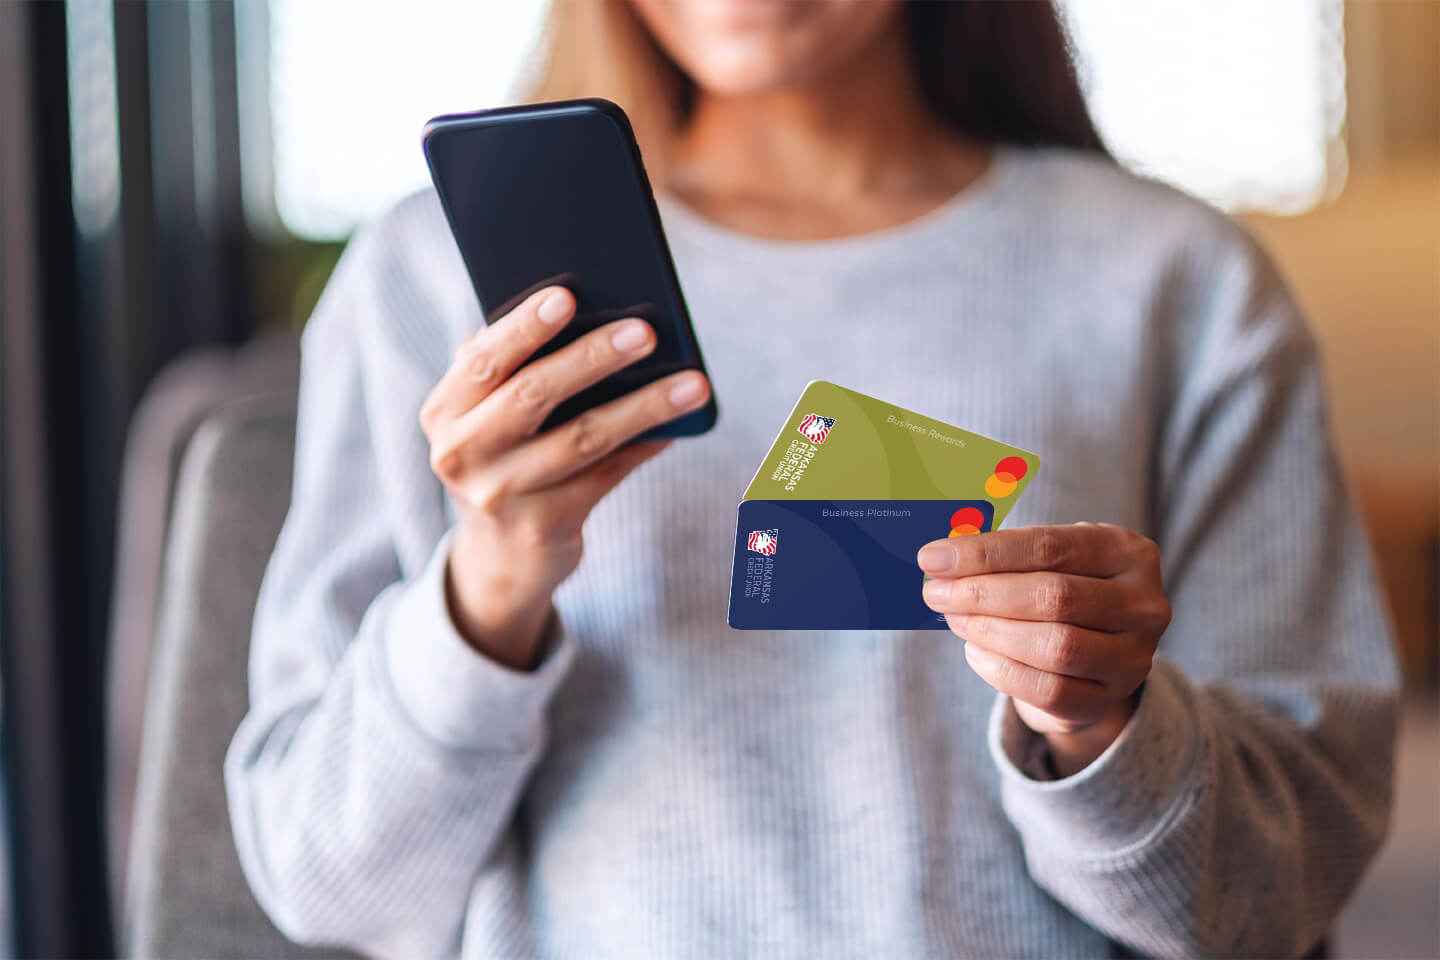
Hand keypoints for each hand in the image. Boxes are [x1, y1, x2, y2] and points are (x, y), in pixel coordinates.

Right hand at [419, 284, 710, 669]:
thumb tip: (604, 321)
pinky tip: (679, 425)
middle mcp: (462, 452)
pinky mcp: (543, 526)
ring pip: (582, 438)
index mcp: (445, 409)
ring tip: (691, 383)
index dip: (525, 327)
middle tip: (644, 331)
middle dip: (591, 358)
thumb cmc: (507, 454)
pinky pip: (606, 475)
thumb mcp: (489, 416)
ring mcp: (501, 494)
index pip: (483, 359)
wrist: (499, 555)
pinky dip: (644, 445)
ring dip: (643, 407)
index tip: (567, 295)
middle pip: (532, 394)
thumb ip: (518, 369)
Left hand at [917, 523, 1170, 775]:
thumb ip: (1007, 556)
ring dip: (991, 631)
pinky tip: (975, 650)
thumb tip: (942, 560)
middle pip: (1054, 597)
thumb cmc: (1062, 590)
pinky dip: (1002, 670)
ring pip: (1055, 646)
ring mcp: (1132, 657)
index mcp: (1128, 553)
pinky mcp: (1108, 699)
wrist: (1094, 654)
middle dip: (983, 593)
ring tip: (955, 619)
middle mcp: (1143, 605)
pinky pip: (1049, 691)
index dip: (986, 552)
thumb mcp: (1049, 561)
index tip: (934, 557)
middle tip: (936, 592)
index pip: (1050, 547)